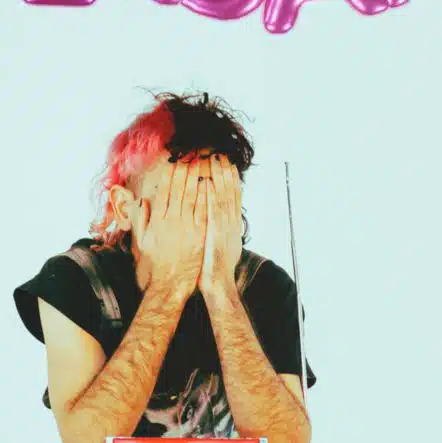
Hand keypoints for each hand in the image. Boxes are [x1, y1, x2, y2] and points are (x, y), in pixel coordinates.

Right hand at [134, 160, 208, 294]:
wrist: (170, 283)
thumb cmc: (156, 264)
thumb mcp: (142, 241)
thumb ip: (142, 220)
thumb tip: (143, 202)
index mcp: (158, 221)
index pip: (164, 192)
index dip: (170, 176)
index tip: (175, 162)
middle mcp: (172, 221)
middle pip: (179, 190)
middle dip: (185, 171)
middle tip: (191, 156)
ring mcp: (186, 227)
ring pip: (193, 197)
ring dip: (197, 178)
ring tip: (202, 164)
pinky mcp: (199, 234)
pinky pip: (204, 211)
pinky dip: (206, 196)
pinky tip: (210, 183)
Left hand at [199, 155, 242, 297]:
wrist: (219, 287)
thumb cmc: (216, 271)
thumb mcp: (222, 248)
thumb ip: (221, 233)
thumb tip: (221, 224)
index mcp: (232, 227)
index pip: (233, 199)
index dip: (231, 181)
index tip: (228, 165)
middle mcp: (231, 225)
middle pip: (231, 194)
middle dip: (227, 173)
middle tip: (222, 155)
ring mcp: (224, 229)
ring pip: (224, 198)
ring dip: (220, 179)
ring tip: (216, 161)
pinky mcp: (215, 234)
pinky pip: (213, 212)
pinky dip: (212, 197)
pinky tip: (208, 183)